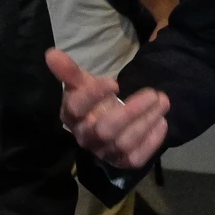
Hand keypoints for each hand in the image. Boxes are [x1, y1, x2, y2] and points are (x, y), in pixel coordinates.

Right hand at [46, 48, 169, 169]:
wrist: (104, 120)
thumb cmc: (93, 100)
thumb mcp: (82, 82)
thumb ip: (69, 70)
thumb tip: (51, 53)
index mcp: (71, 116)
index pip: (76, 108)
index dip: (93, 95)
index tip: (114, 82)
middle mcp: (85, 137)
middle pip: (105, 129)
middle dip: (131, 111)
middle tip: (154, 93)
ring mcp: (104, 152)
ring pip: (124, 142)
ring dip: (146, 122)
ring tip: (163, 102)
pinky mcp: (121, 162)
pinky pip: (136, 157)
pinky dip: (151, 141)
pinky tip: (161, 122)